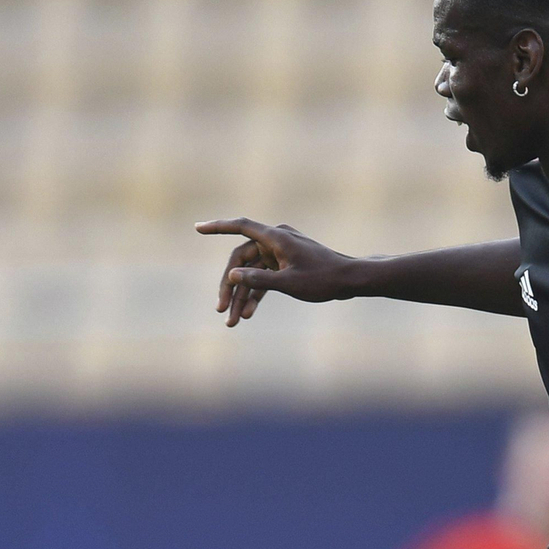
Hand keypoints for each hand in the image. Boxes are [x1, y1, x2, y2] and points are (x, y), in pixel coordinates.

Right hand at [195, 218, 358, 326]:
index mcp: (276, 237)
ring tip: (233, 322)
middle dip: (230, 286)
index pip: (240, 227)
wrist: (350, 281)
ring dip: (242, 296)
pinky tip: (248, 314)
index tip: (197, 228)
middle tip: (222, 310)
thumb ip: (259, 279)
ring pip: (252, 273)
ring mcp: (280, 253)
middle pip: (242, 259)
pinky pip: (264, 278)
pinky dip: (257, 294)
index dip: (217, 227)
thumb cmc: (323, 279)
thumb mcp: (288, 283)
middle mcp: (276, 241)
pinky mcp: (285, 265)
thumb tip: (232, 276)